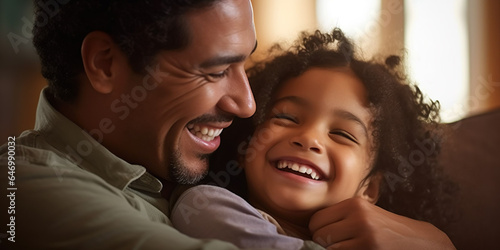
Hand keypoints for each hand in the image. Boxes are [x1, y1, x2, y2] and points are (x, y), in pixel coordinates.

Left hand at [309, 198, 454, 249]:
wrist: (419, 241)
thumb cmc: (385, 229)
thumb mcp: (364, 214)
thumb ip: (340, 217)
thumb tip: (311, 231)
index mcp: (353, 204)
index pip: (316, 220)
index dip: (319, 231)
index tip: (329, 236)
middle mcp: (358, 218)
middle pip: (319, 235)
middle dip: (324, 243)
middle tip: (341, 244)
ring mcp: (365, 237)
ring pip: (329, 249)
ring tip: (351, 247)